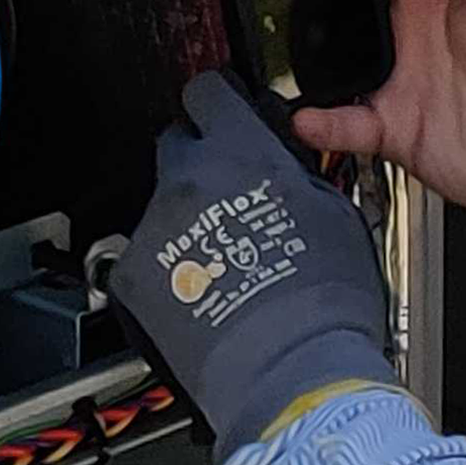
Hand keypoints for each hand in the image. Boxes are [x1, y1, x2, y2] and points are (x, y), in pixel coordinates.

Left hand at [100, 74, 395, 440]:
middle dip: (201, 164)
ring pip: (165, 208)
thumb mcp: (332, 211)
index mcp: (240, 153)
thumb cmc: (324, 299)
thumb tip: (279, 162)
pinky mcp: (133, 275)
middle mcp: (187, 180)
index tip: (223, 113)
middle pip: (177, 146)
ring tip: (226, 266)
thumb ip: (292, 172)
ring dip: (188, 223)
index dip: (217, 103)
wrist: (292, 371)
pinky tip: (204, 295)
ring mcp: (154, 227)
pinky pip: (148, 258)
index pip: (208, 93)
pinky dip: (170, 270)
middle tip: (231, 198)